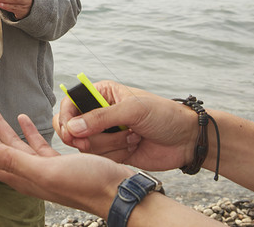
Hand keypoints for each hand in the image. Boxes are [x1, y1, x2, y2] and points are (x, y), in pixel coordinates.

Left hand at [0, 99, 129, 217]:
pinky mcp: (58, 163)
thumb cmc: (88, 185)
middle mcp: (26, 173)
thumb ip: (14, 162)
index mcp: (20, 176)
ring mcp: (42, 169)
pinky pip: (35, 145)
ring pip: (12, 143)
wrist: (120, 194)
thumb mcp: (47, 171)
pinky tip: (24, 117)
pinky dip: (27, 129)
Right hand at [55, 82, 197, 171]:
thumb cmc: (163, 115)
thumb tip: (72, 128)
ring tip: (132, 137)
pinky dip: (116, 155)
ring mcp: (106, 134)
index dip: (66, 118)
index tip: (70, 132)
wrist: (187, 140)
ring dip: (109, 144)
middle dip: (84, 136)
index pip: (71, 104)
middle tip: (90, 142)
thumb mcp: (132, 110)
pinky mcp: (113, 153)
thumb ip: (101, 118)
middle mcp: (100, 114)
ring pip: (87, 146)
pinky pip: (101, 158)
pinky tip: (134, 146)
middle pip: (72, 128)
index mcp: (102, 94)